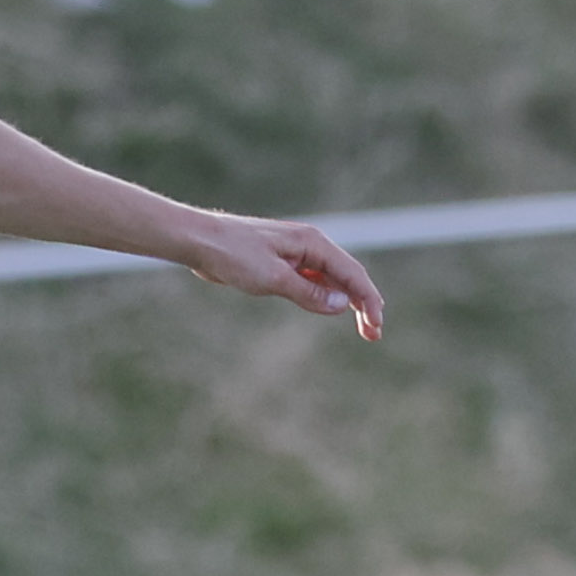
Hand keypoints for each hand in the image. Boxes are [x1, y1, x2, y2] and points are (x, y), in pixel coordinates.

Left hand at [188, 215, 386, 340]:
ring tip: (361, 326)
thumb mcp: (273, 278)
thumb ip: (308, 292)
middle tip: (373, 334)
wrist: (199, 241)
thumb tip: (342, 305)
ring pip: (329, 278)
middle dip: (363, 303)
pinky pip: (310, 279)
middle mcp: (309, 245)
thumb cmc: (233, 254)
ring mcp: (295, 253)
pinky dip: (322, 294)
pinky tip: (327, 307)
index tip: (376, 325)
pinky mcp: (281, 261)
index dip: (368, 300)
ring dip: (344, 301)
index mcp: (313, 243)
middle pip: (346, 276)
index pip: (352, 274)